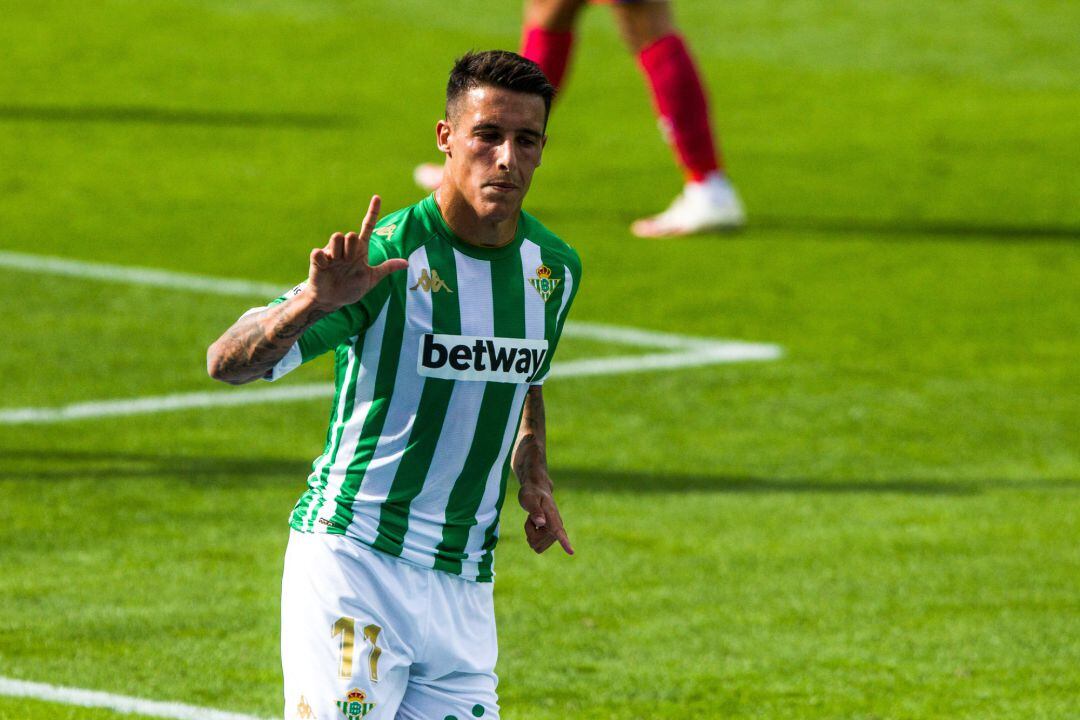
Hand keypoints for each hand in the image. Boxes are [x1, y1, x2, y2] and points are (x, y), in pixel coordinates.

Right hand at [305, 195, 408, 310]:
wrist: (332, 300)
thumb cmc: (351, 288)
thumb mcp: (372, 279)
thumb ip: (387, 268)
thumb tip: (406, 263)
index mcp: (360, 250)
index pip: (367, 226)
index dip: (373, 212)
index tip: (377, 197)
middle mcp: (346, 248)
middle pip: (351, 234)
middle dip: (352, 248)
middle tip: (349, 263)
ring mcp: (332, 253)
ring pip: (337, 237)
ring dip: (339, 251)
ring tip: (337, 264)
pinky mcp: (318, 260)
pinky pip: (319, 252)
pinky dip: (323, 258)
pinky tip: (325, 266)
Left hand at [518, 479, 573, 554]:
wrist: (537, 491)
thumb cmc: (532, 493)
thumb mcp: (529, 499)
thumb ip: (535, 510)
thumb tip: (541, 523)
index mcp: (553, 516)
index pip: (559, 531)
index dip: (564, 542)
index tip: (571, 552)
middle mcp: (557, 527)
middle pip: (536, 541)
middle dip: (529, 530)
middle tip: (531, 515)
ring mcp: (553, 533)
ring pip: (535, 544)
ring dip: (530, 532)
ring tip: (533, 518)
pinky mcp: (550, 537)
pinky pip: (535, 545)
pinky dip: (531, 535)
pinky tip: (534, 525)